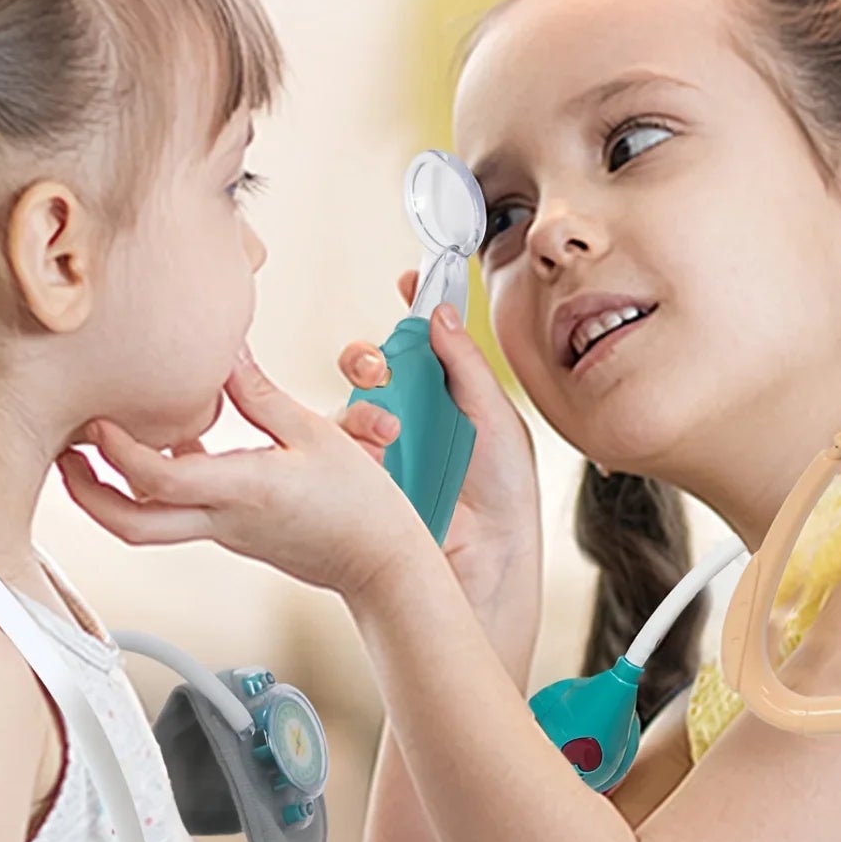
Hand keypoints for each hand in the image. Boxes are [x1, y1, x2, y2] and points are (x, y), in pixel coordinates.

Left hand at [60, 353, 425, 600]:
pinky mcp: (231, 536)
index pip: (158, 478)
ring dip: (110, 493)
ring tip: (92, 451)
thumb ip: (260, 394)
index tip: (95, 418)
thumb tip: (222, 351)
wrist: (380, 563)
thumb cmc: (358, 505)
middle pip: (130, 525)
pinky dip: (152, 489)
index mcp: (242, 492)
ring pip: (145, 527)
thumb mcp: (314, 435)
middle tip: (63, 454)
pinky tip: (160, 451)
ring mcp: (223, 534)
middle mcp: (222, 521)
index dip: (117, 450)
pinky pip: (175, 518)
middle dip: (86, 493)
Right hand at [339, 272, 542, 617]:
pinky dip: (350, 446)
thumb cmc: (504, 493)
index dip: (410, 307)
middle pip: (369, 367)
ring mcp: (381, 448)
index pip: (419, 340)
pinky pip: (337, 451)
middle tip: (379, 367)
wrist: (490, 559)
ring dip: (360, 406)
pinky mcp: (361, 480)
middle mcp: (408, 414)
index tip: (408, 282)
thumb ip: (466, 366)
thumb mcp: (496, 419)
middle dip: (367, 357)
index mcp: (443, 394)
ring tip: (387, 429)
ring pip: (347, 406)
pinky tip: (373, 456)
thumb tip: (439, 313)